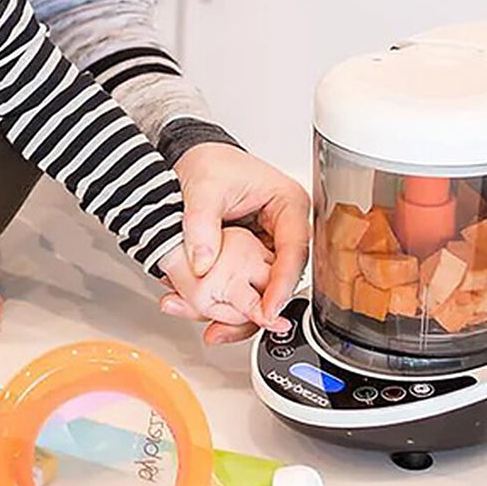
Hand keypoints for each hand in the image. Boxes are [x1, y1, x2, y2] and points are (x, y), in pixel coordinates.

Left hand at [173, 142, 310, 340]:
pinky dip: (218, 298)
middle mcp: (283, 229)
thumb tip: (204, 264)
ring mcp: (264, 246)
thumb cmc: (210, 163)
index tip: (267, 311)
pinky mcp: (245, 258)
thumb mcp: (204, 188)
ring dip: (233, 310)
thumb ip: (202, 225)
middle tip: (228, 327)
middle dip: (253, 309)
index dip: (281, 285)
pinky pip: (238, 284)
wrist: (192, 158)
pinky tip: (196, 307)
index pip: (294, 252)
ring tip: (210, 326)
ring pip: (258, 287)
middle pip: (278, 279)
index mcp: (289, 205)